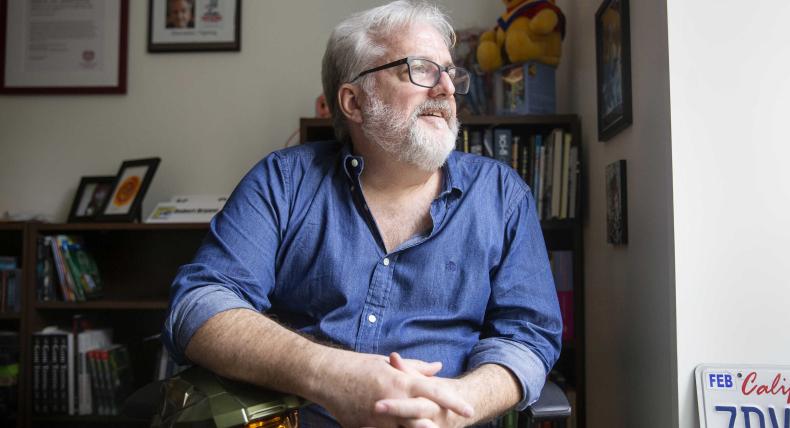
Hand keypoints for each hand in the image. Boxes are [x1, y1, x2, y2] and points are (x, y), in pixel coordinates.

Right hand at [313, 350, 472, 427]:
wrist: (326, 376)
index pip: (433, 391)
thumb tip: (439, 368)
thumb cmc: (358, 366)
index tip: (468, 409)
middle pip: (423, 419)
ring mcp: (378, 418)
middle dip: (439, 426)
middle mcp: (392, 401)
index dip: (453, 401)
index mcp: (399, 382)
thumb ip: (416, 368)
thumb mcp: (387, 364)